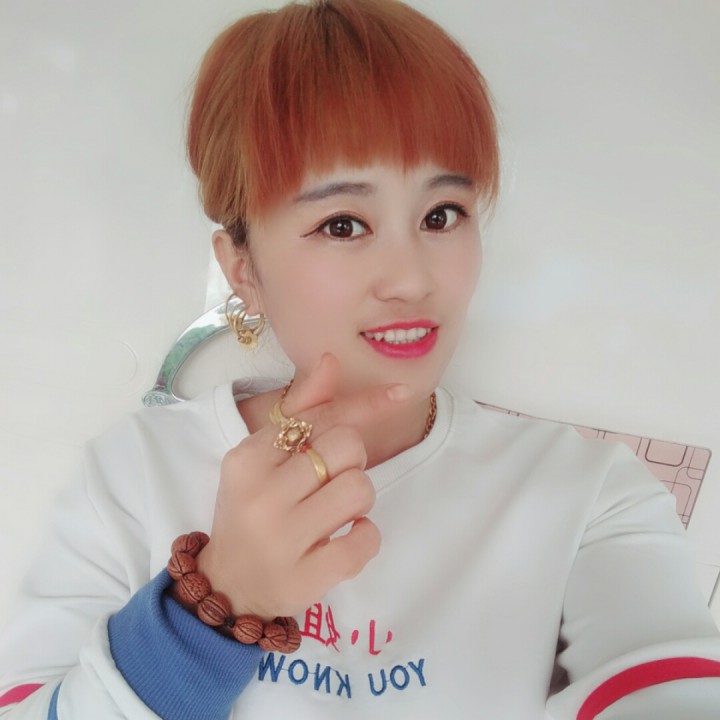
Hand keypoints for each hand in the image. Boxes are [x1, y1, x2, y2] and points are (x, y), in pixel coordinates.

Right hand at [196, 354, 410, 619]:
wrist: (230, 584)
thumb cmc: (252, 510)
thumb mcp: (262, 458)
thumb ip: (300, 411)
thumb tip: (330, 361)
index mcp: (248, 458)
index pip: (320, 417)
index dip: (367, 404)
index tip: (402, 394)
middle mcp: (261, 495)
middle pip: (347, 447)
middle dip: (352, 462)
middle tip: (331, 481)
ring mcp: (282, 539)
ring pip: (360, 490)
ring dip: (360, 500)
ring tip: (337, 512)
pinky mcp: (304, 578)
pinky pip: (364, 541)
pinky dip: (365, 537)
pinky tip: (344, 540)